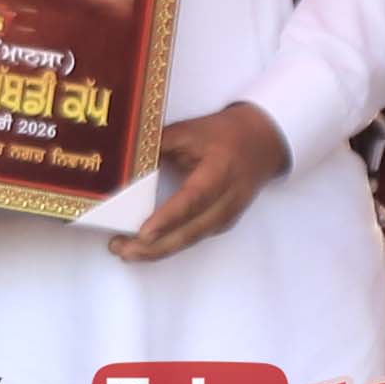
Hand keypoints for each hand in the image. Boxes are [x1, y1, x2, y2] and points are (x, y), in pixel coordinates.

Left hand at [114, 102, 291, 263]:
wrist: (264, 143)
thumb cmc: (225, 134)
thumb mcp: (191, 131)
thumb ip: (158, 144)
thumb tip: (123, 159)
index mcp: (220, 171)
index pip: (193, 199)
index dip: (168, 218)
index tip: (143, 233)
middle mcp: (227, 200)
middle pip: (191, 231)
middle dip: (154, 246)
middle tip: (120, 249)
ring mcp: (227, 216)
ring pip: (191, 240)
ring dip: (157, 250)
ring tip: (125, 252)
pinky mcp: (222, 224)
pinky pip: (194, 239)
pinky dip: (169, 245)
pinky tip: (145, 248)